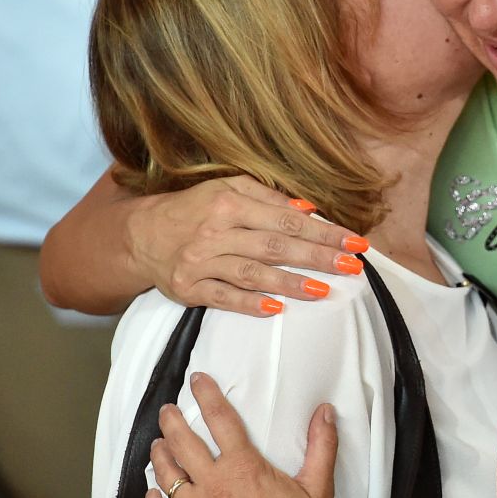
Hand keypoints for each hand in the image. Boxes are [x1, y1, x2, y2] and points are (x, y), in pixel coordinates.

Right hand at [128, 175, 369, 315]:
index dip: (322, 231)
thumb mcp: (228, 189)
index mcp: (230, 204)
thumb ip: (269, 197)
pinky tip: (276, 308)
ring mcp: (202, 262)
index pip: (286, 219)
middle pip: (275, 246)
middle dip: (316, 257)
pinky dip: (249, 304)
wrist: (143, 235)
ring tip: (322, 290)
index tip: (354, 242)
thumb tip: (310, 210)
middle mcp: (217, 232)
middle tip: (350, 267)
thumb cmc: (196, 208)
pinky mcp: (189, 289)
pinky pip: (223, 298)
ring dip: (290, 283)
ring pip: (252, 273)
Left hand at [145, 372, 336, 497]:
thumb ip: (322, 445)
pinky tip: (152, 492)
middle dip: (172, 421)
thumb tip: (325, 414)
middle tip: (169, 411)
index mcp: (244, 467)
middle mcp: (216, 486)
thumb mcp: (317, 486)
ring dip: (159, 455)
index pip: (220, 418)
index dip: (207, 393)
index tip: (199, 381)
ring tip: (158, 444)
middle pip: (183, 442)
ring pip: (167, 475)